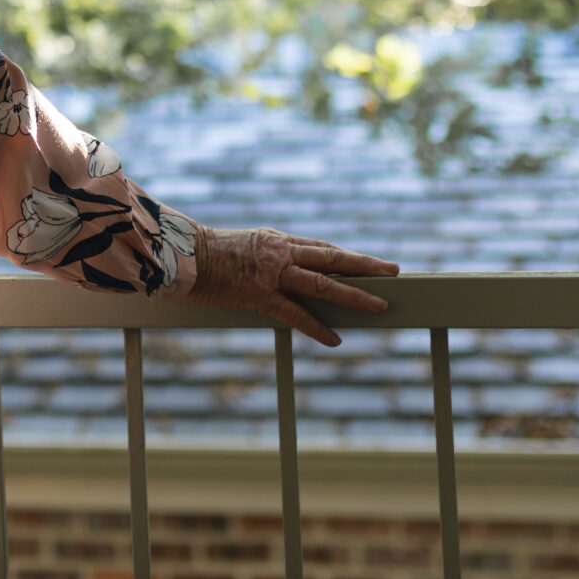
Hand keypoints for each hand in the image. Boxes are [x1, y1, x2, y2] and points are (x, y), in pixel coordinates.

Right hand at [188, 227, 397, 346]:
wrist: (184, 256)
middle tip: (394, 271)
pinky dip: (317, 328)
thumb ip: (267, 254)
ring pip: (324, 283)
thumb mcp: (244, 244)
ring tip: (379, 306)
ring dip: (355, 295)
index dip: (348, 256)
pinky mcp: (261, 295)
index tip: (370, 263)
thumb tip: (280, 266)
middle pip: (334, 258)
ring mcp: (273, 273)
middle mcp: (281, 252)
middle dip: (366, 265)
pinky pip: (296, 314)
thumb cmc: (207, 252)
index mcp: (278, 239)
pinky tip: (335, 339)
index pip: (322, 247)